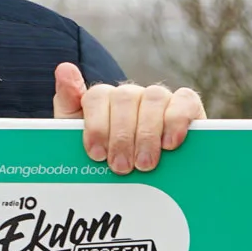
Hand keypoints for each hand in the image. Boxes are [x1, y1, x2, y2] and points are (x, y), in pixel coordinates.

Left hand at [55, 62, 204, 173]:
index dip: (96, 125)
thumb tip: (64, 68)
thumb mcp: (80, 139)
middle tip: (121, 167)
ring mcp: (159, 98)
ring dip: (148, 133)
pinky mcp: (187, 106)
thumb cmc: (110, 160)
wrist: (143, 182)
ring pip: (154, 98)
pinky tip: (170, 143)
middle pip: (125, 98)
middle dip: (122, 136)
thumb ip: (68, 104)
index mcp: (104, 100)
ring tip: (144, 164)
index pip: (97, 96)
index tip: (97, 154)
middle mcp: (131, 94)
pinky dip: (177, 120)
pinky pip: (185, 100)